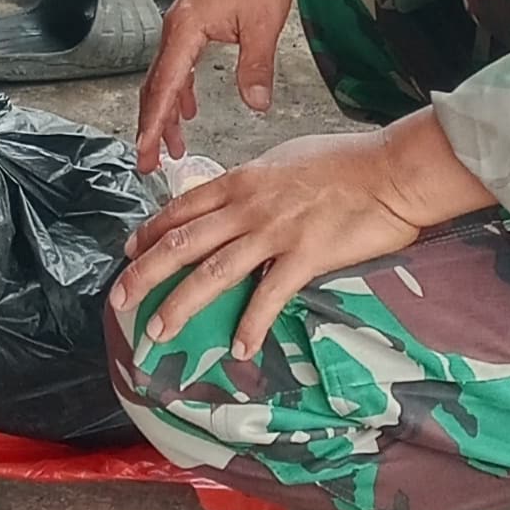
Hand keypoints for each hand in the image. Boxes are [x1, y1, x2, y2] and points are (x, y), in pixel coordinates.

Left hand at [110, 118, 486, 364]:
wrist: (389, 170)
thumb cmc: (345, 162)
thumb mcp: (286, 161)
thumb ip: (256, 184)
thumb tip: (239, 198)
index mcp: (243, 180)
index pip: (183, 208)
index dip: (150, 231)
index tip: (129, 250)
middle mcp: (248, 206)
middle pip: (182, 242)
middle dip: (145, 272)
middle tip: (119, 299)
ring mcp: (274, 232)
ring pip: (212, 272)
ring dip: (181, 304)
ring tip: (158, 331)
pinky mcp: (304, 256)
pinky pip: (268, 297)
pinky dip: (250, 324)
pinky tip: (239, 347)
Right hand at [133, 0, 316, 169]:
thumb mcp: (262, 23)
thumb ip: (256, 67)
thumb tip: (256, 105)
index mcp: (186, 28)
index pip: (164, 86)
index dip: (153, 124)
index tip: (145, 152)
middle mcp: (176, 26)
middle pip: (155, 85)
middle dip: (151, 126)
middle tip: (149, 162)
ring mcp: (182, 23)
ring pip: (165, 76)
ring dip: (166, 111)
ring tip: (172, 145)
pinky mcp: (193, 21)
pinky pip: (177, 63)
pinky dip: (179, 90)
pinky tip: (188, 107)